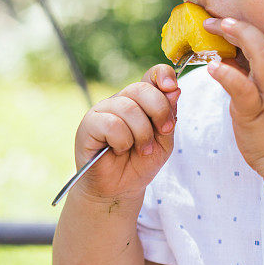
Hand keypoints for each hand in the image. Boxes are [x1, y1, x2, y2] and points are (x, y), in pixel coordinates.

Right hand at [73, 64, 180, 202]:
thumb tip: (174, 89)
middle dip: (159, 111)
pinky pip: (111, 123)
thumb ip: (169, 116)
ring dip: (142, 134)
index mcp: (141, 101)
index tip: (171, 87)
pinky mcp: (89, 124)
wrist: (119, 189)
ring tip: (142, 150)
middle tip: (163, 132)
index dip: (163, 75)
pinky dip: (122, 140)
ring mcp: (104, 110)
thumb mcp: (164, 141)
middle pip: (142, 89)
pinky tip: (119, 149)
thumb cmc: (141, 163)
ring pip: (128, 108)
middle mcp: (122, 100)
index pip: (152, 74)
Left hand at [202, 17, 263, 176]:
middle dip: (240, 27)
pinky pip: (243, 89)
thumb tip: (227, 56)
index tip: (222, 24)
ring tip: (218, 29)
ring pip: (263, 57)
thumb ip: (253, 73)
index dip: (243, 28)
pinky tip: (212, 67)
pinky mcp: (257, 113)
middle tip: (216, 21)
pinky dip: (228, 75)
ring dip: (239, 38)